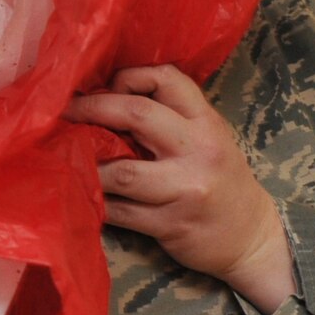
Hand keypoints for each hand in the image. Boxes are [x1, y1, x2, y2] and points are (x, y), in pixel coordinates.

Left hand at [61, 64, 295, 311]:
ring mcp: (185, 189)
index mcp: (206, 122)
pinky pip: (120, 212)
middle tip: (63, 113)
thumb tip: (105, 99)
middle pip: (136, 114)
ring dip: (87, 164)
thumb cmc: (221, 181)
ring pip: (123, 171)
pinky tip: (81, 194)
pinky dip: (95, 201)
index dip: (127, 77)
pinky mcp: (170, 225)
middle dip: (92, 109)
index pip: (166, 78)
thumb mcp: (208, 139)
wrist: (251, 238)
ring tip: (66, 158)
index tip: (104, 88)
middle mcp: (199, 151)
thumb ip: (170, 119)